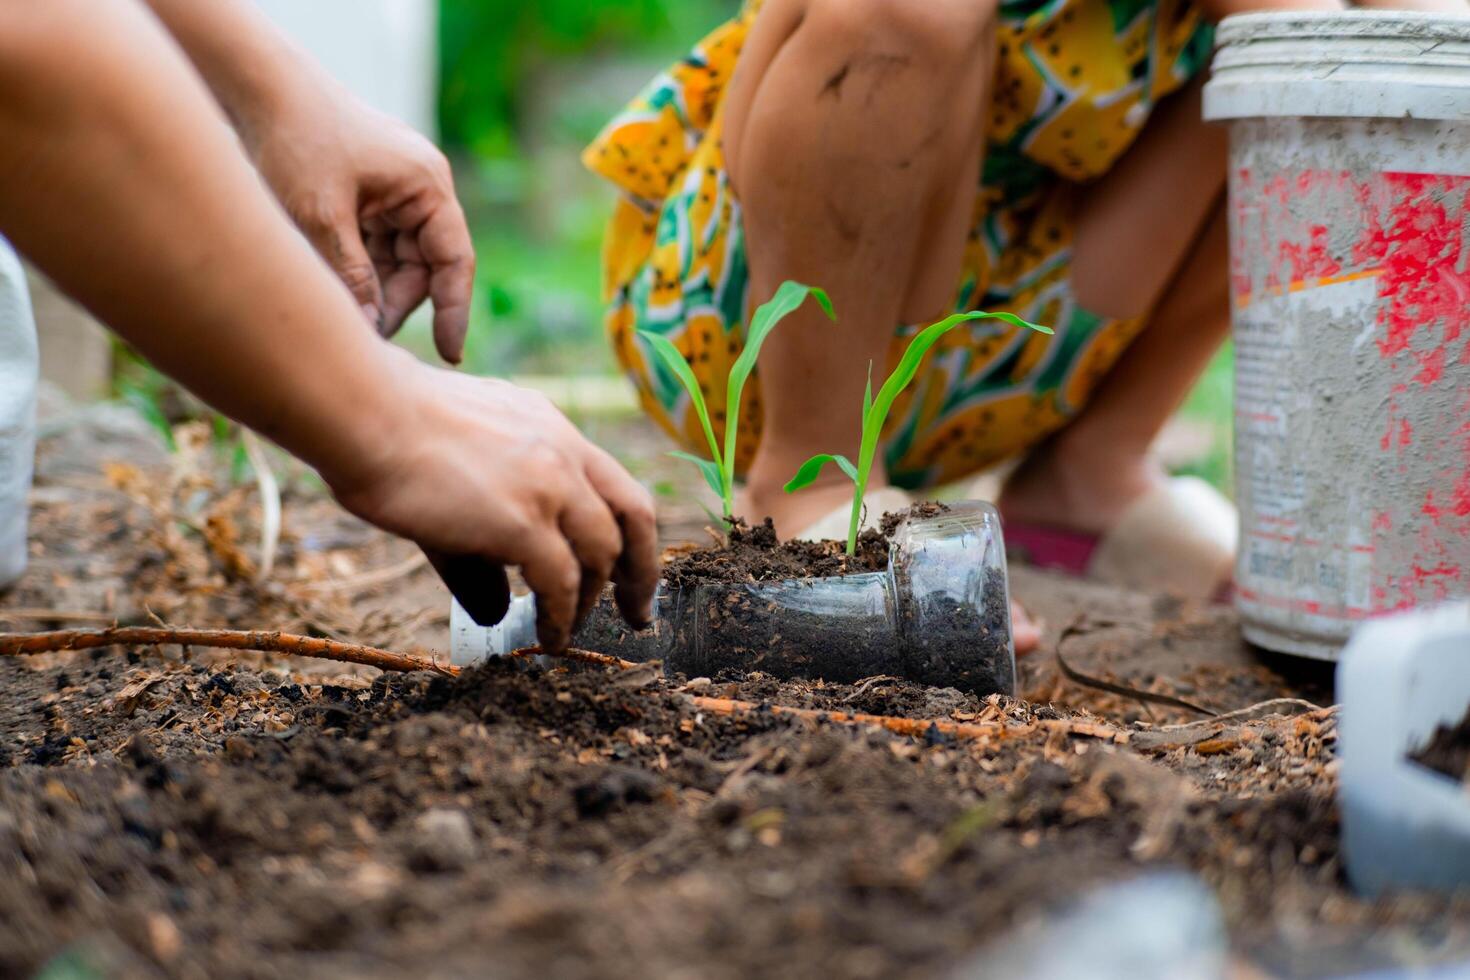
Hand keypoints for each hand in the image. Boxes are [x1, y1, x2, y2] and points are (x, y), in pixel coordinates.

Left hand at [242, 83, 474, 363]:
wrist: (259, 87)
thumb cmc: (296, 140)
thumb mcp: (322, 217)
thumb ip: (353, 275)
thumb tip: (372, 328)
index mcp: (427, 186)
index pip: (454, 261)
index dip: (455, 311)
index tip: (451, 354)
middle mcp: (422, 188)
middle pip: (425, 265)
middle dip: (398, 301)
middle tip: (366, 335)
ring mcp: (397, 191)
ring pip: (399, 260)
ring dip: (376, 287)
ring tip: (344, 310)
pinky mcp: (371, 195)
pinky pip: (377, 245)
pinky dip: (360, 268)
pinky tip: (335, 284)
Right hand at [325, 356, 659, 650]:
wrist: (364, 411)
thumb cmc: (388, 432)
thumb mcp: (457, 467)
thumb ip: (485, 537)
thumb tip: (493, 608)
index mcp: (550, 427)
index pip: (614, 481)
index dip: (629, 530)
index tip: (627, 566)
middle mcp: (563, 450)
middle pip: (634, 515)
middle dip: (641, 571)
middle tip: (637, 612)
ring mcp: (549, 484)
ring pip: (602, 553)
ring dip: (592, 600)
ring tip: (572, 632)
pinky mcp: (523, 520)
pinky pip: (561, 582)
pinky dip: (561, 617)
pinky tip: (549, 638)